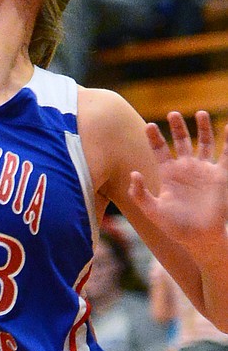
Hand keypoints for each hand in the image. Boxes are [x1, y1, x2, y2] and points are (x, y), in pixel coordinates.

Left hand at [128, 111, 227, 255]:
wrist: (200, 238)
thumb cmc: (175, 226)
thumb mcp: (152, 210)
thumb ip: (139, 194)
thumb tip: (132, 173)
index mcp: (168, 173)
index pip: (160, 149)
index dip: (154, 137)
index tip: (148, 125)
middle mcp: (186, 168)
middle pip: (182, 141)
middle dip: (177, 127)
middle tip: (173, 113)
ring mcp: (204, 170)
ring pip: (204, 143)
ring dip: (202, 128)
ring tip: (198, 112)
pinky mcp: (221, 177)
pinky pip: (226, 155)